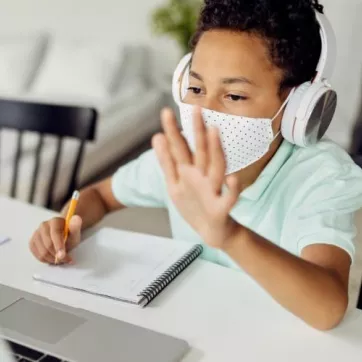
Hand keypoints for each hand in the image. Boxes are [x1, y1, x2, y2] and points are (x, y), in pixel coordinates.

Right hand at [29, 215, 81, 263]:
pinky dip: (46, 260)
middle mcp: (43, 225)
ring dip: (53, 259)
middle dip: (57, 255)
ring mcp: (36, 234)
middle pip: (48, 245)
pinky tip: (53, 258)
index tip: (62, 256)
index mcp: (55, 221)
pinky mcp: (32, 242)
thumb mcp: (75, 232)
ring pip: (42, 252)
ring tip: (61, 259)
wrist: (63, 235)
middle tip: (66, 259)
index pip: (55, 234)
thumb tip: (76, 218)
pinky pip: (37, 255)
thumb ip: (76, 227)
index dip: (59, 246)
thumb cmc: (70, 234)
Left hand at [152, 107, 239, 248]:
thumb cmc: (194, 204)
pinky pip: (229, 198)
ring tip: (214, 132)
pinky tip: (232, 179)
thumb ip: (166, 161)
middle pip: (200, 152)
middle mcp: (202, 176)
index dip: (173, 132)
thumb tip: (157, 136)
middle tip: (195, 109)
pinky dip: (232, 189)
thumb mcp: (174, 183)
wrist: (211, 231)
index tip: (166, 112)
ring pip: (216, 168)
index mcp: (190, 172)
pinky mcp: (222, 207)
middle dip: (197, 131)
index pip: (181, 149)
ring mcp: (213, 190)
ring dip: (215, 151)